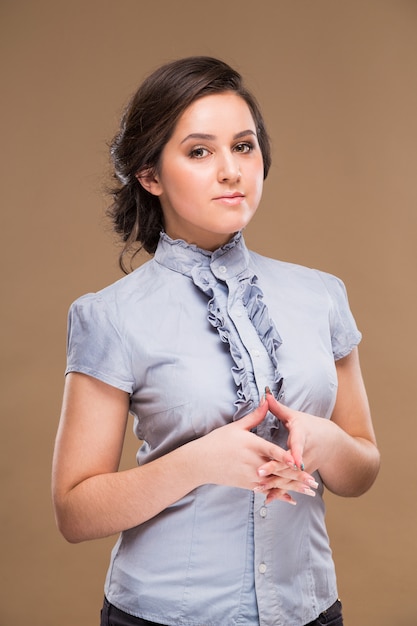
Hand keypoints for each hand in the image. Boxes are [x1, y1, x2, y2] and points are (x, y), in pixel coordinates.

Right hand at [197, 399, 318, 504]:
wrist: (200, 462)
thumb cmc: (217, 441)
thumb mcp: (236, 427)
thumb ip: (255, 416)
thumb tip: (266, 400)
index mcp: (251, 445)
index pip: (272, 452)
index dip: (287, 457)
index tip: (300, 462)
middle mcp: (252, 462)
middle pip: (278, 471)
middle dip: (297, 477)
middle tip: (314, 482)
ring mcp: (250, 476)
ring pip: (275, 483)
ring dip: (293, 487)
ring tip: (309, 491)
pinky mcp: (247, 484)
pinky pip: (266, 490)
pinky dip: (279, 494)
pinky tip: (292, 498)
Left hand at [256, 389, 334, 502]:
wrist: (331, 444)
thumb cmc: (309, 426)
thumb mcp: (295, 416)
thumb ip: (278, 408)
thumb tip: (265, 394)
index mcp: (303, 435)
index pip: (297, 444)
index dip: (293, 452)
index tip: (288, 459)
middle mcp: (306, 453)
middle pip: (290, 463)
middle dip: (276, 469)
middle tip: (259, 472)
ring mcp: (306, 466)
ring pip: (290, 477)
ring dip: (275, 483)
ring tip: (258, 487)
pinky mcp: (302, 475)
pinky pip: (291, 484)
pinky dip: (280, 491)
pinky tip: (268, 498)